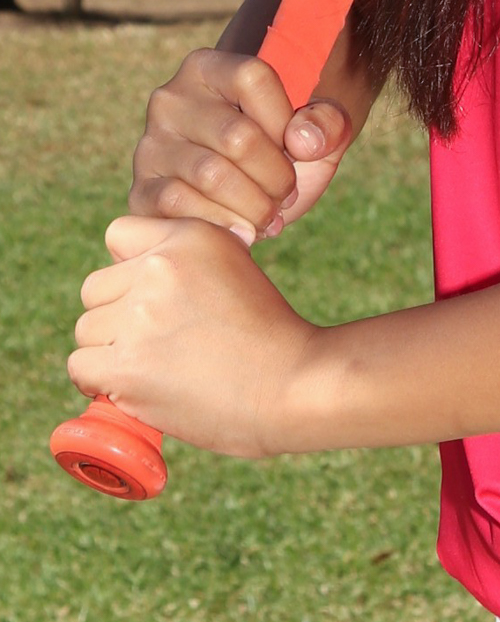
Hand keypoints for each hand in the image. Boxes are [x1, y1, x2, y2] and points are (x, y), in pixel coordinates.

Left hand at [70, 217, 330, 457]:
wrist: (296, 385)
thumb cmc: (270, 338)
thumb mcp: (235, 269)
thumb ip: (185, 262)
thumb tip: (130, 277)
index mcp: (191, 236)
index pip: (118, 235)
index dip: (130, 268)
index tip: (155, 297)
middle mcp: (161, 267)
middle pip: (95, 289)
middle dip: (117, 315)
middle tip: (159, 341)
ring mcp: (141, 315)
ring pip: (87, 329)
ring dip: (110, 352)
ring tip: (156, 367)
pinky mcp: (128, 364)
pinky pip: (81, 366)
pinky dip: (99, 382)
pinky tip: (132, 386)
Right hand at [131, 50, 352, 242]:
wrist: (246, 196)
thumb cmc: (283, 153)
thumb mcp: (318, 132)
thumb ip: (328, 123)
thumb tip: (303, 141)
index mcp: (208, 67)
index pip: (253, 77)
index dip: (286, 119)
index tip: (299, 148)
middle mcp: (170, 99)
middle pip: (237, 136)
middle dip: (277, 176)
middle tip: (287, 194)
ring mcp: (151, 145)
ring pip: (211, 175)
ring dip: (255, 206)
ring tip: (270, 215)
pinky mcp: (142, 190)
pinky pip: (180, 206)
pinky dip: (223, 225)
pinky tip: (244, 231)